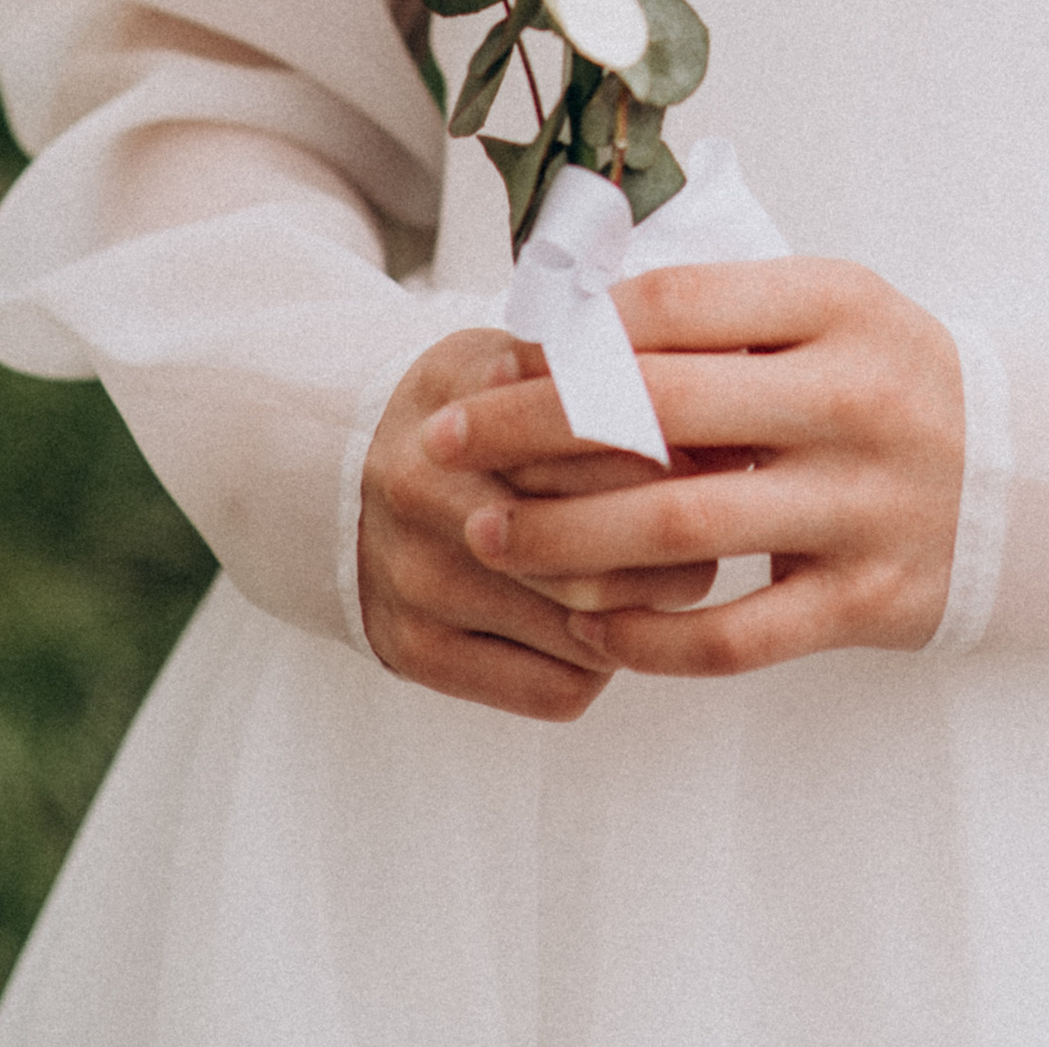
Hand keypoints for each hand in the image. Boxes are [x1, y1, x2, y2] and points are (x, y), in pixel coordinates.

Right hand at [358, 328, 716, 720]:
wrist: (324, 477)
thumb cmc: (455, 414)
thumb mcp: (503, 359)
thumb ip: (589, 362)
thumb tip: (711, 363)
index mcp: (462, 415)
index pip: (596, 447)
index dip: (676, 455)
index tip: (723, 452)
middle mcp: (431, 502)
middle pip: (596, 549)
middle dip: (678, 545)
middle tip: (716, 526)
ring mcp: (422, 586)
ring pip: (586, 630)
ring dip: (649, 612)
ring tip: (671, 575)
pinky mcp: (417, 652)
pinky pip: (553, 689)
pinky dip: (602, 665)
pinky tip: (604, 627)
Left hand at [434, 259, 964, 677]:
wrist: (1021, 471)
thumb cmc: (879, 375)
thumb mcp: (824, 309)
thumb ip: (717, 309)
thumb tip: (567, 316)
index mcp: (836, 303)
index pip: (675, 304)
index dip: (569, 334)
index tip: (489, 360)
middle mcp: (852, 396)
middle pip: (660, 411)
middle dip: (531, 429)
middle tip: (445, 444)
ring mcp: (862, 502)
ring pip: (680, 529)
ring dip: (564, 539)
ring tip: (489, 539)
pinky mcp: (867, 598)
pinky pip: (735, 635)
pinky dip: (650, 638)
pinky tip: (589, 630)